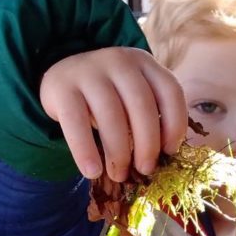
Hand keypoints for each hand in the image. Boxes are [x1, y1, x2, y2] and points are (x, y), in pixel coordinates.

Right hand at [40, 47, 186, 182]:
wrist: (61, 77)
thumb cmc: (106, 95)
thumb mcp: (131, 94)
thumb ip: (148, 114)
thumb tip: (160, 157)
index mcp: (144, 62)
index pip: (170, 91)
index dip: (175, 124)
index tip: (170, 151)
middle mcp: (119, 61)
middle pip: (142, 105)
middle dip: (147, 144)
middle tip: (145, 170)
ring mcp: (89, 72)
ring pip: (111, 115)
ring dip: (119, 152)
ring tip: (119, 174)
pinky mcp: (63, 88)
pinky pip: (76, 123)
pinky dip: (85, 150)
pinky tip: (92, 171)